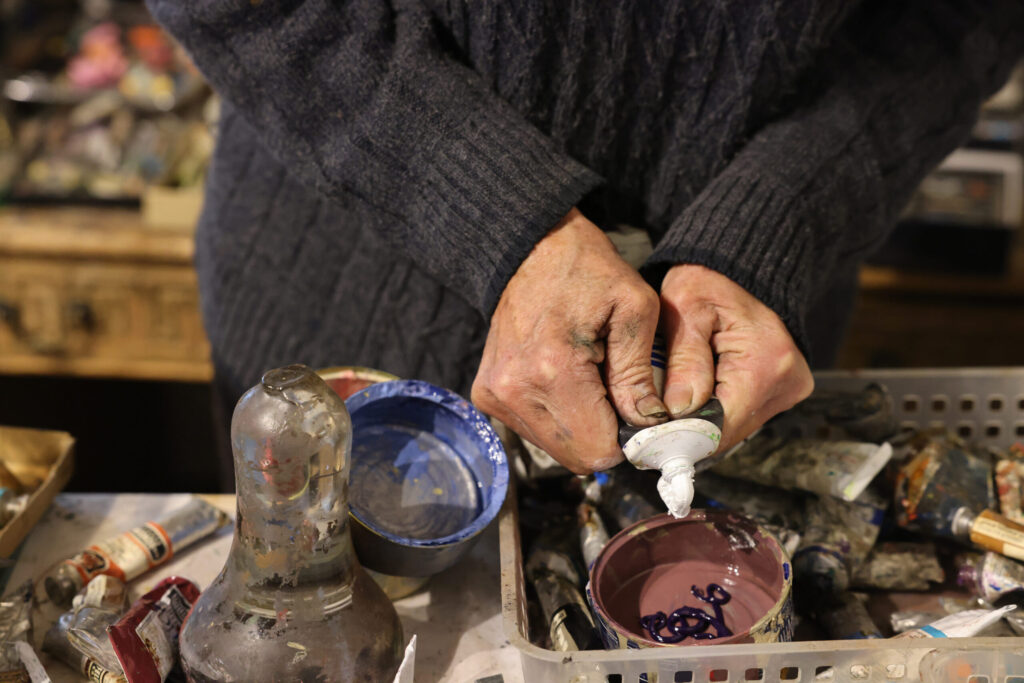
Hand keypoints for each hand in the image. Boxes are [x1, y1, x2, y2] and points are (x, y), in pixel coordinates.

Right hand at [471, 208, 665, 473]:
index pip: (599, 451)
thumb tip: (648, 426)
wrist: (531, 248)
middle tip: (621, 397)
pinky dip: (559, 418)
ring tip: (592, 382)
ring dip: (582, 427)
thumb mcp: (635, 309)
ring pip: (556, 449)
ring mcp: (495, 395)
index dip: (629, 440)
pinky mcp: (487, 395)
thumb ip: (640, 375)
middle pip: (577, 457)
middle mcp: (515, 390)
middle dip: (606, 436)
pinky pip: (534, 432)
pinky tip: (566, 381)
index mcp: (554, 370)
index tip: (641, 414)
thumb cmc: (588, 270)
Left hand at [659, 264, 813, 451]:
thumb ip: (683, 361)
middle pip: (726, 433)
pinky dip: (713, 411)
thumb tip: (676, 411)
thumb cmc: (710, 281)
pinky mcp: (781, 391)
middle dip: (686, 430)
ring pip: (732, 428)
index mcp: (766, 363)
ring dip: (699, 422)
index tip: (647, 439)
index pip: (720, 427)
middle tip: (651, 421)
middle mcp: (786, 383)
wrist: (739, 269)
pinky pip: (740, 415)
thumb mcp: (686, 309)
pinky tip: (692, 398)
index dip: (680, 436)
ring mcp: (788, 390)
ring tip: (670, 403)